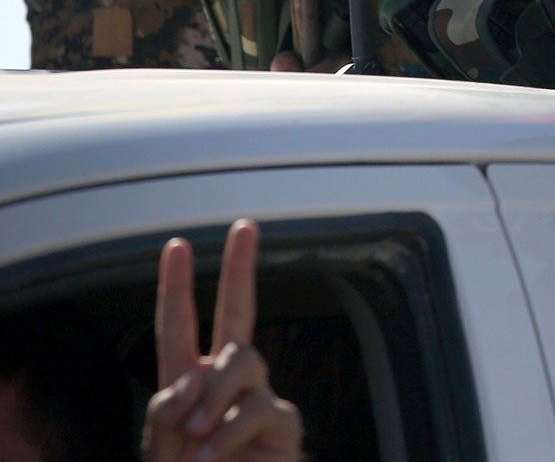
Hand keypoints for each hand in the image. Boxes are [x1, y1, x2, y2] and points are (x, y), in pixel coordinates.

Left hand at [144, 220, 301, 461]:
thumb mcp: (161, 443)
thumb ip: (168, 405)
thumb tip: (198, 373)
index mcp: (188, 383)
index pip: (180, 325)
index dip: (177, 286)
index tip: (176, 246)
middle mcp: (226, 382)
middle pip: (237, 312)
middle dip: (240, 268)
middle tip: (244, 226)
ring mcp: (257, 398)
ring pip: (242, 360)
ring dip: (214, 396)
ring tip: (196, 436)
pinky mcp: (283, 423)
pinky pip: (259, 406)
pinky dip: (229, 432)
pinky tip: (213, 455)